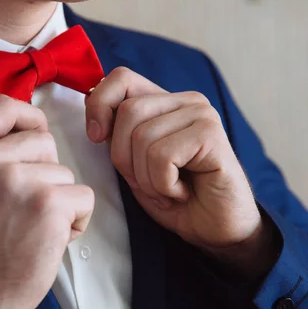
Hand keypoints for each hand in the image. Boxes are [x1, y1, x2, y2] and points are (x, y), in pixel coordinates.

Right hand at [0, 95, 94, 308]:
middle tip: (25, 205)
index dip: (28, 118)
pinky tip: (51, 238)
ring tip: (34, 226)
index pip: (3, 106)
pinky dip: (76, 220)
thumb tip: (31, 129)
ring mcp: (17, 180)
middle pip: (44, 140)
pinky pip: (83, 197)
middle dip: (45, 171)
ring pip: (65, 172)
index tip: (33, 137)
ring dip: (60, 200)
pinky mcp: (48, 204)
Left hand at [85, 68, 272, 276]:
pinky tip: (182, 191)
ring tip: (168, 188)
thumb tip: (93, 117)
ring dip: (146, 178)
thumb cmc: (173, 197)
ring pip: (143, 137)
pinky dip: (163, 184)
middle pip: (128, 111)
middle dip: (125, 158)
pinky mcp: (211, 135)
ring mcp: (201, 115)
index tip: (95, 137)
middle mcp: (185, 101)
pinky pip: (162, 156)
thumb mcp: (133, 163)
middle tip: (149, 181)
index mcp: (164, 102)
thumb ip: (116, 135)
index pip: (121, 78)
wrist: (214, 230)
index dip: (99, 105)